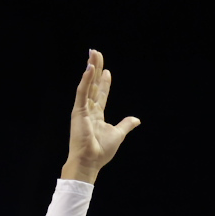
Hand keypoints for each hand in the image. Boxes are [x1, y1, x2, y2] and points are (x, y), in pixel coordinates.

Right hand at [59, 50, 140, 182]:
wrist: (90, 161)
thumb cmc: (101, 151)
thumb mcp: (118, 134)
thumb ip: (126, 124)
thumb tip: (137, 120)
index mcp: (96, 115)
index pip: (100, 94)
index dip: (104, 82)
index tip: (107, 71)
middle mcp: (88, 110)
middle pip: (92, 85)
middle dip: (96, 69)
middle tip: (96, 53)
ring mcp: (82, 110)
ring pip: (87, 84)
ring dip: (90, 68)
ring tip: (93, 54)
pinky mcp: (78, 111)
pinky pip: (82, 92)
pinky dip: (85, 80)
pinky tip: (89, 68)